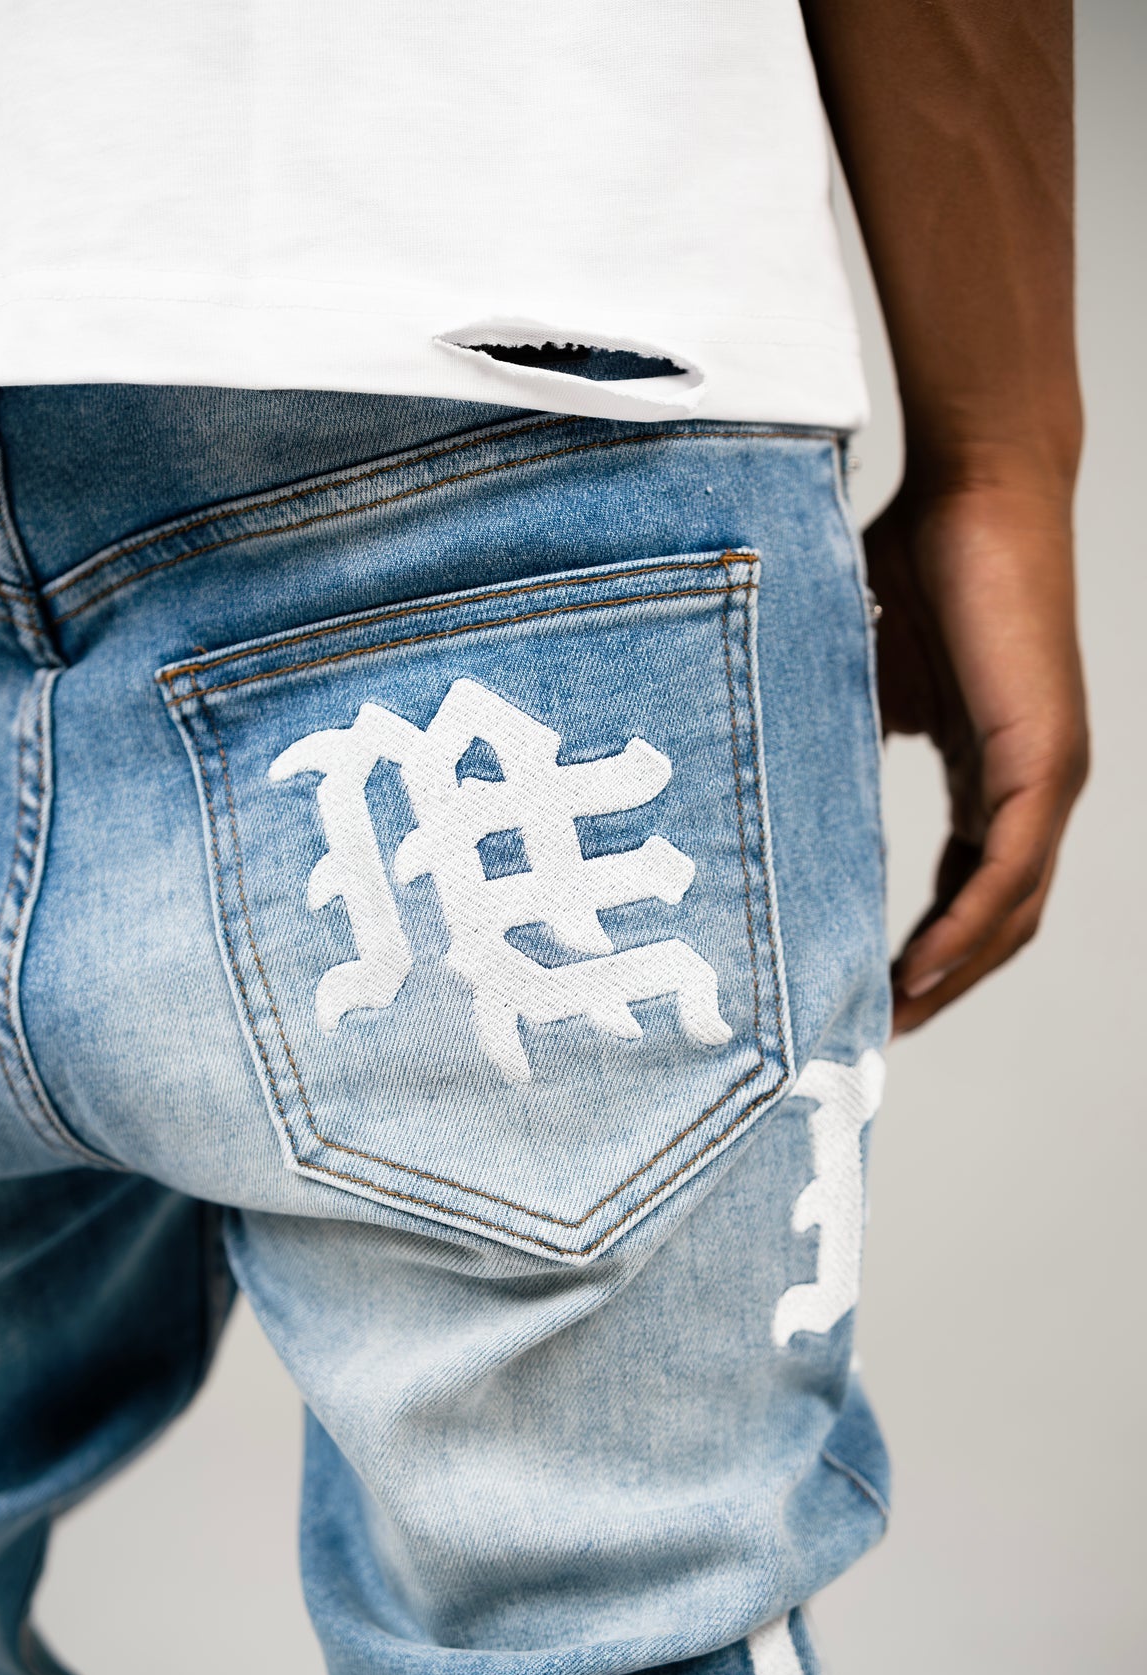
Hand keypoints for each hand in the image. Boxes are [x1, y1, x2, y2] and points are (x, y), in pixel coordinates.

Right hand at [867, 479, 1088, 1033]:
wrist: (975, 487)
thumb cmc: (915, 567)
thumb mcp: (862, 686)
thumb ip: (842, 748)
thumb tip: (775, 796)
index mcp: (996, 775)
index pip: (974, 890)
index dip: (928, 951)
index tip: (869, 995)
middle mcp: (1033, 789)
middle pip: (999, 922)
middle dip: (941, 987)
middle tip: (873, 1037)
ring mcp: (1048, 778)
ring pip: (1011, 911)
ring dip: (954, 977)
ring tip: (890, 1025)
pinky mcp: (1046, 759)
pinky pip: (1009, 870)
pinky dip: (967, 928)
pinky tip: (919, 971)